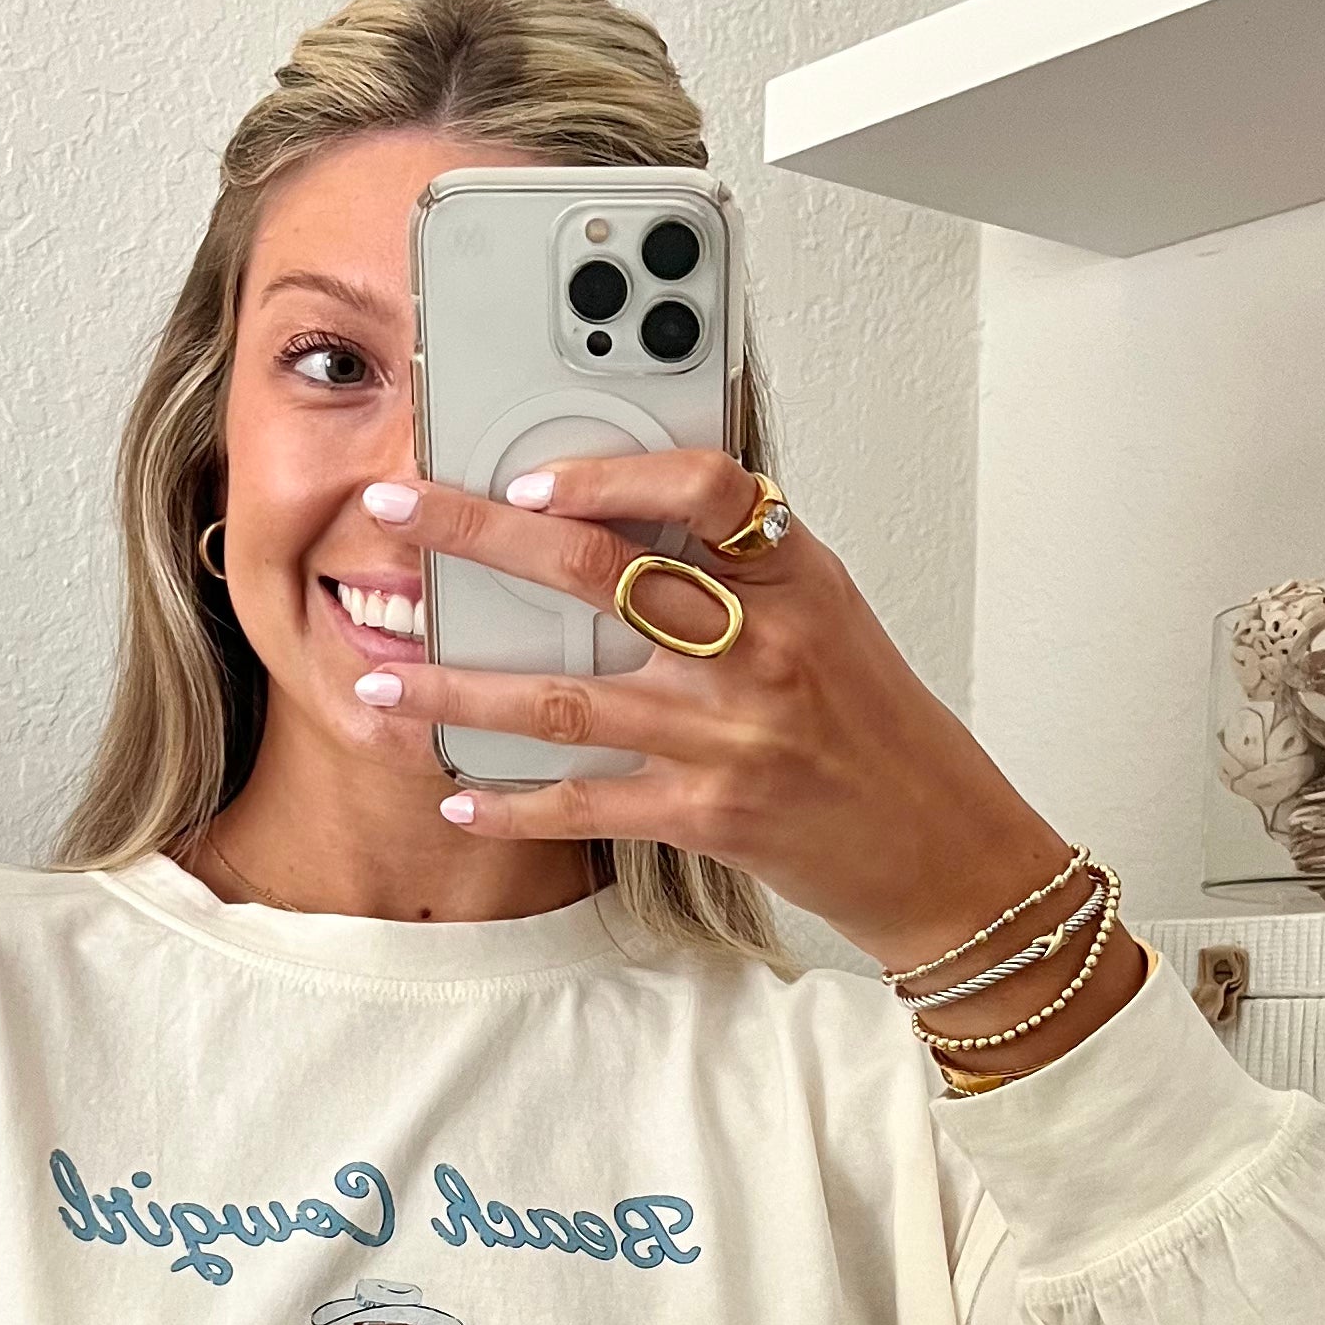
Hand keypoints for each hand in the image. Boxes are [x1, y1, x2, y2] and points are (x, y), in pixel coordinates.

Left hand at [350, 453, 1145, 1026]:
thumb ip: (742, 569)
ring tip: (380, 679)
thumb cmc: (884, 734)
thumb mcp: (833, 619)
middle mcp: (762, 649)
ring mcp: (731, 735)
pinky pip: (585, 800)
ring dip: (454, 689)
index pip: (703, 486)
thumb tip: (628, 518)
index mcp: (796, 579)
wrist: (944, 851)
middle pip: (595, 573)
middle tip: (397, 510)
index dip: (608, 472)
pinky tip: (459, 791)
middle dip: (475, 537)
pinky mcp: (710, 815)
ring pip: (560, 697)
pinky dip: (513, 800)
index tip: (532, 474)